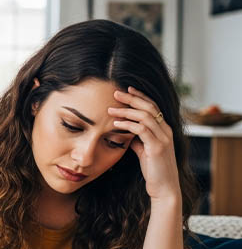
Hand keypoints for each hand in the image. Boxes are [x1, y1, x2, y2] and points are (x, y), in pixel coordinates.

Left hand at [108, 86, 181, 201]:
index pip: (153, 106)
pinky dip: (128, 125)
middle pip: (149, 107)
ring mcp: (163, 139)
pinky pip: (142, 130)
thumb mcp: (144, 150)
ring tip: (111, 109)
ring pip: (145, 116)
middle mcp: (166, 131)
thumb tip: (126, 131)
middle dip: (132, 98)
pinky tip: (116, 124)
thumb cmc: (154, 170)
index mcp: (164, 129)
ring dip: (126, 111)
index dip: (140, 96)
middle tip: (115, 93)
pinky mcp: (157, 148)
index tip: (126, 89)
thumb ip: (138, 139)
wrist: (164, 188)